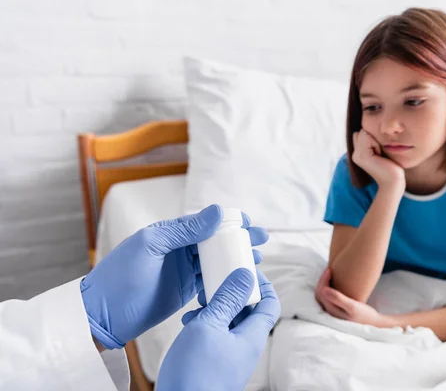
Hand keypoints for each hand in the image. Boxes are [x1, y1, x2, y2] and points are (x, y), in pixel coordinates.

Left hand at [80, 204, 268, 349]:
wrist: (104, 315)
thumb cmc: (120, 277)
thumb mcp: (150, 247)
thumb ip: (183, 230)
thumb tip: (216, 212)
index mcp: (169, 233)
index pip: (205, 221)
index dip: (228, 220)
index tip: (247, 222)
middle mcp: (178, 249)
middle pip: (215, 239)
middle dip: (239, 238)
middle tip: (261, 240)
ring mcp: (183, 270)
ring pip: (216, 259)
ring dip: (236, 257)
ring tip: (256, 259)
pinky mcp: (185, 289)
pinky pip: (210, 279)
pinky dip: (226, 277)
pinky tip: (240, 278)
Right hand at [156, 268, 279, 390]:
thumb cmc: (194, 372)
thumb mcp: (209, 326)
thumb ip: (227, 298)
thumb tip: (247, 275)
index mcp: (252, 337)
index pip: (270, 303)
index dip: (262, 284)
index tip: (245, 269)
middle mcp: (246, 347)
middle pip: (249, 311)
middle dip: (232, 294)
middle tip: (214, 283)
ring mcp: (231, 358)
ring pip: (229, 323)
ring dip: (215, 309)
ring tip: (197, 304)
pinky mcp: (216, 365)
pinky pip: (217, 337)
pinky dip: (206, 325)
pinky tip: (189, 323)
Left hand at [315, 267, 384, 326]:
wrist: (372, 322)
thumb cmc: (363, 314)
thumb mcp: (353, 306)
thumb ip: (338, 298)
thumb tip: (324, 289)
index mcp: (330, 310)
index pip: (321, 292)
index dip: (324, 279)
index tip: (330, 269)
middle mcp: (328, 311)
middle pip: (319, 293)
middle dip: (323, 280)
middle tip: (329, 269)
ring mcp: (331, 310)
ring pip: (322, 294)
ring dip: (324, 283)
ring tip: (330, 273)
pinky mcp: (335, 309)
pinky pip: (326, 296)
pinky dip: (328, 287)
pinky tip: (333, 281)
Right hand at [352, 129, 405, 190]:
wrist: (393, 181)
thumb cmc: (391, 166)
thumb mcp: (380, 150)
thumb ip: (372, 141)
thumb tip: (368, 129)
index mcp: (358, 153)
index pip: (361, 132)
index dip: (372, 137)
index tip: (379, 151)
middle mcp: (355, 154)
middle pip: (361, 131)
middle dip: (372, 137)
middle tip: (379, 153)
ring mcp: (357, 155)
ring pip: (363, 132)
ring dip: (375, 140)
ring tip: (379, 154)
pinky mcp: (362, 156)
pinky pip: (367, 136)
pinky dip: (376, 143)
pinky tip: (379, 155)